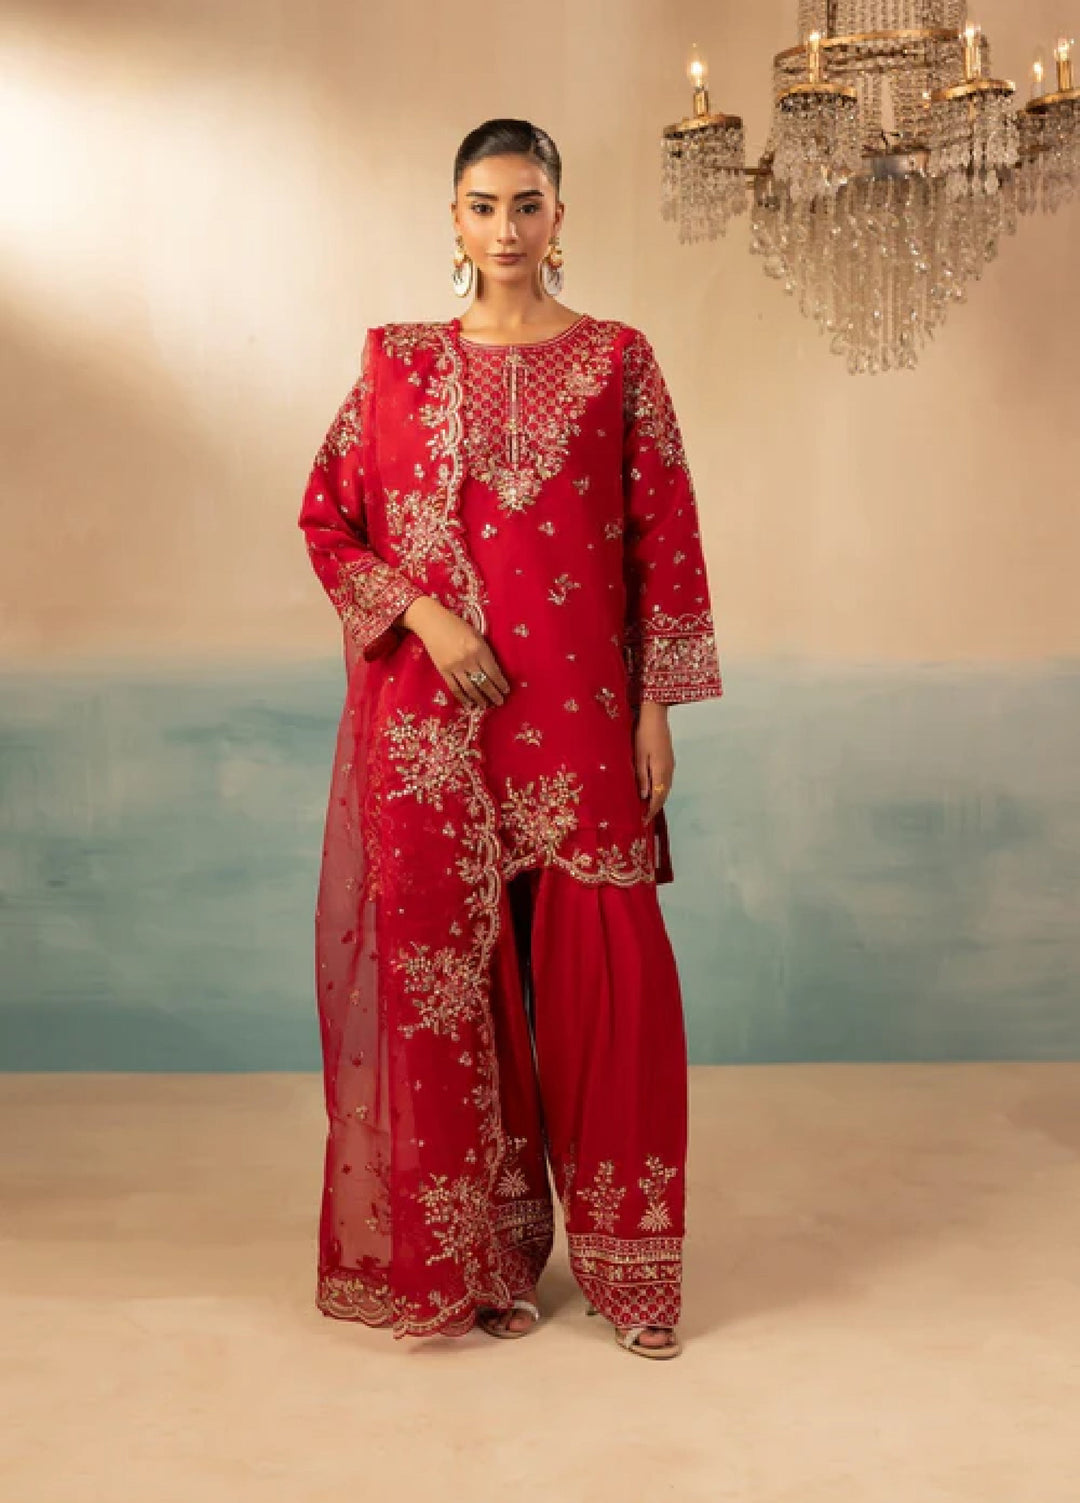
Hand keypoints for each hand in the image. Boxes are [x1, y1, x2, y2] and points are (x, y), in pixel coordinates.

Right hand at [400, 597, 510, 709]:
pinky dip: (463, 698)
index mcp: (479, 649)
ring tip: (486, 705)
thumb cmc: (457, 626)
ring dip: (480, 699)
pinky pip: (455, 688)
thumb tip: (493, 670)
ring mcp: (455, 667)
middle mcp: (468, 660)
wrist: (432, 623)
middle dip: (493, 694)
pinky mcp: (443, 671)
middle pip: (484, 683)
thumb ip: (485, 651)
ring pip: (470, 689)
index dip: (501, 684)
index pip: (494, 672)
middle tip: (500, 702)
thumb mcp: (477, 635)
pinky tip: (469, 703)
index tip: (506, 691)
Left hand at [633, 701, 673, 821]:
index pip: (657, 797)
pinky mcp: (669, 760)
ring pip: (666, 788)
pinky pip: (666, 781)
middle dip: (654, 808)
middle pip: (664, 795)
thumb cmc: (643, 736)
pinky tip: (652, 791)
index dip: (651, 811)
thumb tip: (644, 796)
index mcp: (660, 771)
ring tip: (647, 808)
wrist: (655, 717)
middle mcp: (668, 771)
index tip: (643, 821)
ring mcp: (670, 765)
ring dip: (658, 800)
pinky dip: (660, 790)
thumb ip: (642, 777)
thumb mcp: (638, 757)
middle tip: (644, 818)